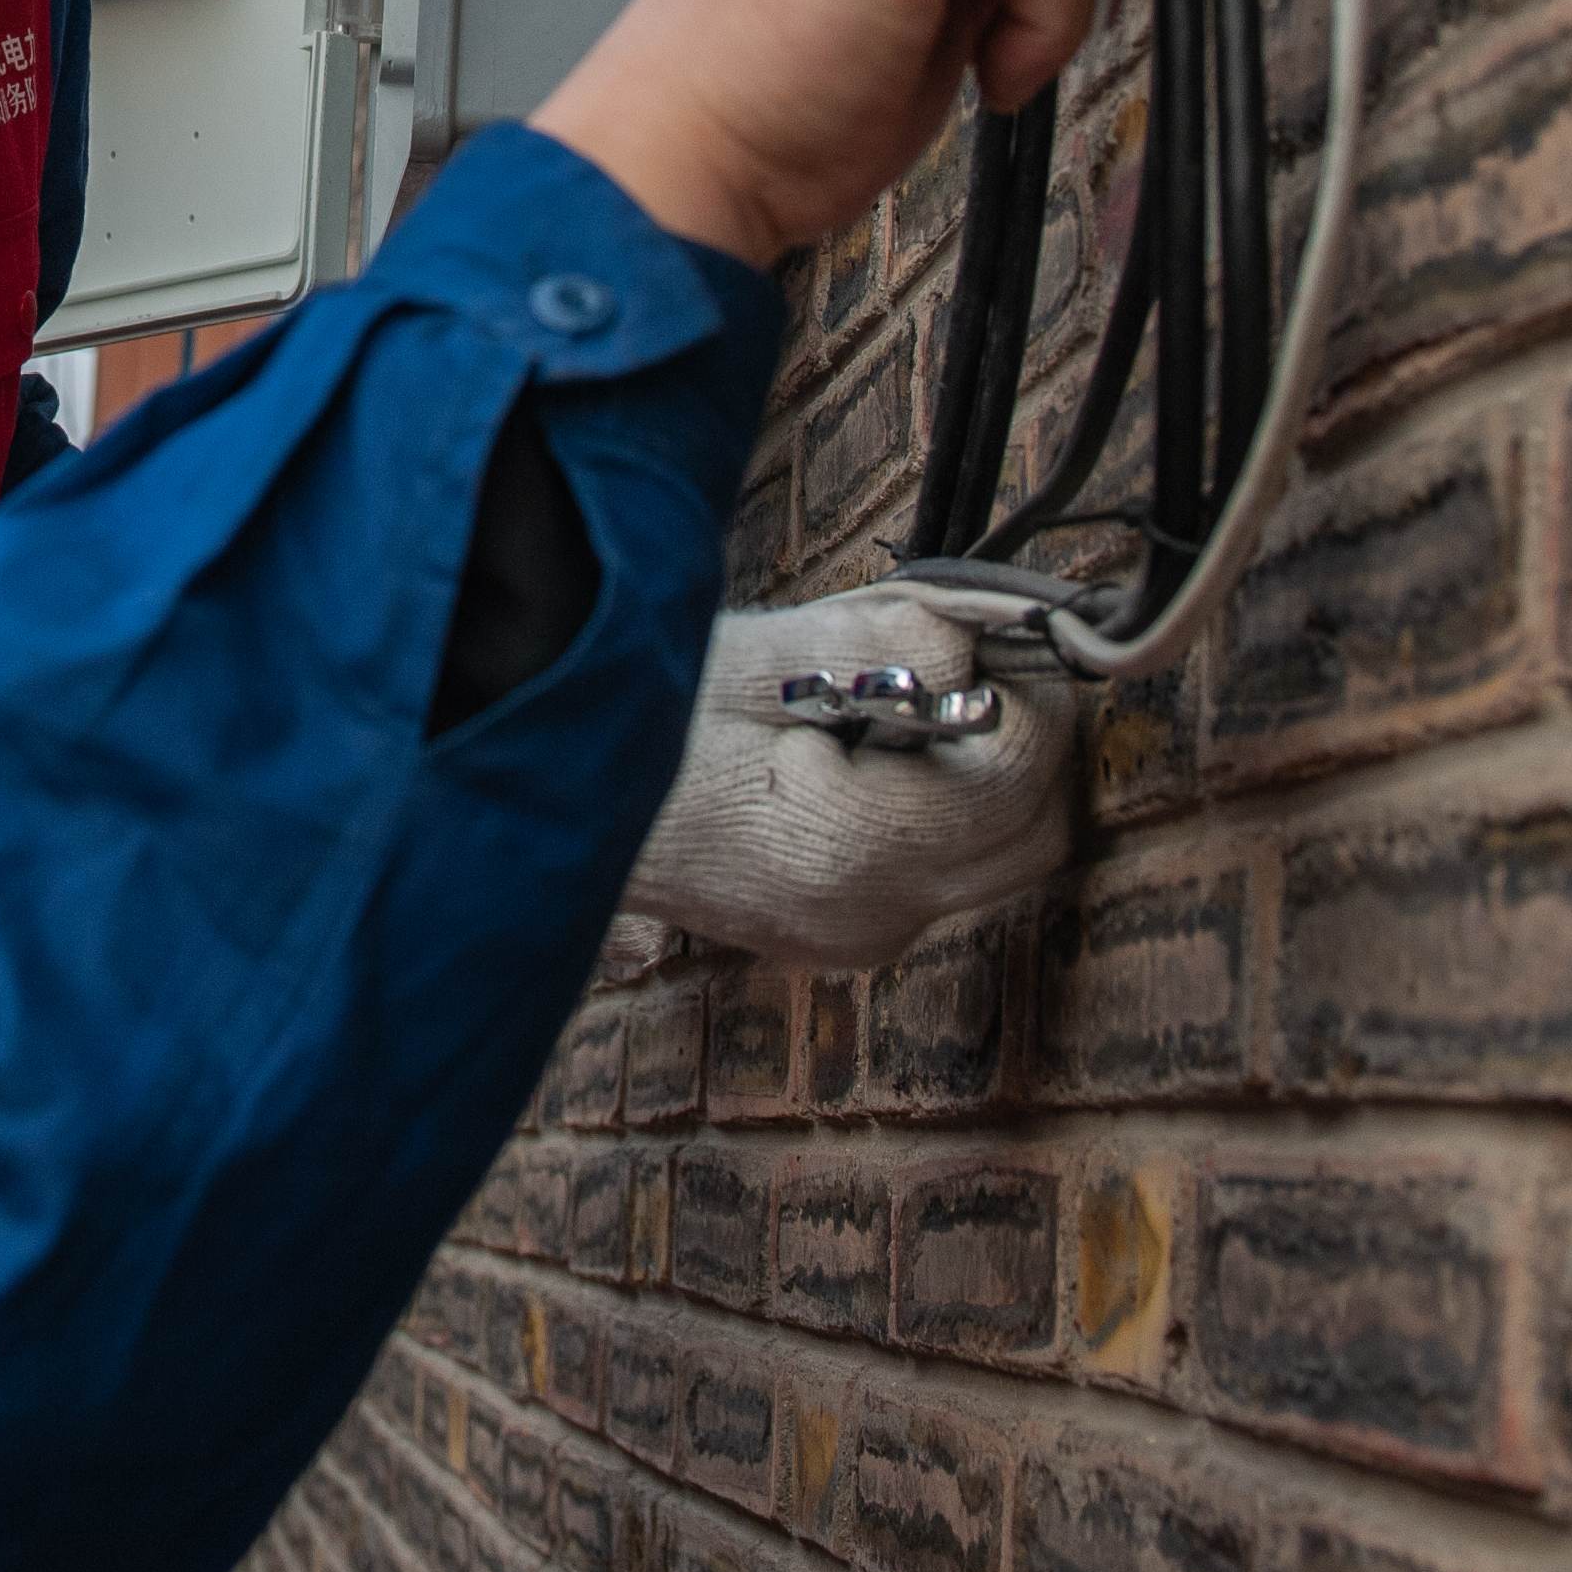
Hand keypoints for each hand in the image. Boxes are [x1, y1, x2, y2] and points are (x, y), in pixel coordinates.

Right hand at [619, 581, 1077, 960]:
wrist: (538, 812)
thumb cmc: (631, 724)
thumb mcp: (754, 659)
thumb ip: (884, 641)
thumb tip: (984, 632)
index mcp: (845, 853)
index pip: (1016, 776)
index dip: (1026, 693)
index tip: (991, 633)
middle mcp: (868, 918)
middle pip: (1033, 832)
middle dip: (1023, 739)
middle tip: (959, 663)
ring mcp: (856, 939)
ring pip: (999, 857)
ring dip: (985, 776)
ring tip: (900, 709)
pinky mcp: (843, 934)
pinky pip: (942, 871)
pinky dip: (940, 807)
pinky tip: (864, 757)